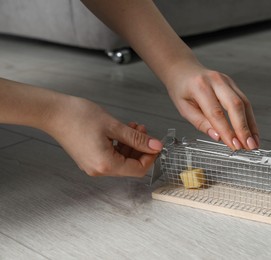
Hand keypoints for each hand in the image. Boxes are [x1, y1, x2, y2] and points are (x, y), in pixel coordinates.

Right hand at [46, 97, 161, 176]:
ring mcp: (93, 165)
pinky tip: (122, 131)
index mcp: (106, 165)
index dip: (150, 156)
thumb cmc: (78, 117)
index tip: (156, 143)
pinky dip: (120, 145)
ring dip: (131, 145)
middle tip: (143, 130)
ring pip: (122, 160)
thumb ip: (137, 138)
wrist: (53, 113)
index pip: (138, 169)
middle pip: (130, 165)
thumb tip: (156, 146)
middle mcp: (99, 170)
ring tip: (133, 127)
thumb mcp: (114, 126)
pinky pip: (111, 157)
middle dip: (140, 148)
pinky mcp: (89, 159)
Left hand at [166, 62, 259, 150]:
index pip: (216, 113)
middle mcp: (216, 81)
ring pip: (244, 103)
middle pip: (235, 105)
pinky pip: (245, 101)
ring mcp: (227, 81)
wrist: (183, 69)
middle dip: (244, 128)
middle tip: (249, 146)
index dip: (227, 131)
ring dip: (251, 125)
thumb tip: (217, 137)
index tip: (234, 145)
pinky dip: (249, 118)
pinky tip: (252, 131)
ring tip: (253, 142)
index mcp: (200, 87)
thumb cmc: (181, 88)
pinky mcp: (233, 84)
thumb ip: (200, 123)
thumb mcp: (183, 108)